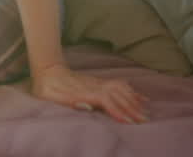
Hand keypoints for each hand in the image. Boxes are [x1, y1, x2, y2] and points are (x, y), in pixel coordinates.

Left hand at [31, 63, 147, 123]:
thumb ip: (68, 102)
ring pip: (121, 89)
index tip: (128, 122)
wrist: (48, 71)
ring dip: (134, 100)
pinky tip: (141, 97)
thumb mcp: (51, 96)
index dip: (118, 111)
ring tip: (145, 112)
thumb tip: (88, 107)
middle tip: (144, 121)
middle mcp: (94, 86)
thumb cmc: (47, 88)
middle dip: (132, 108)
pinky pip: (119, 85)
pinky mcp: (99, 83)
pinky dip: (132, 91)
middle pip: (117, 95)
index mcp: (84, 92)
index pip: (106, 101)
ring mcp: (98, 83)